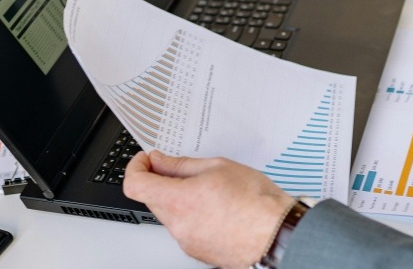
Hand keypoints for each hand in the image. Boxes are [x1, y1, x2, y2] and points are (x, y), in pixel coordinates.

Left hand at [123, 151, 293, 268]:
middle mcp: (178, 225)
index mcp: (178, 200)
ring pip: (170, 214)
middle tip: (181, 169)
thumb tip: (159, 161)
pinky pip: (184, 228)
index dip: (136, 167)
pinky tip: (215, 207)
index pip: (135, 185)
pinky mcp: (197, 251)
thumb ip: (180, 165)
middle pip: (152, 198)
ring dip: (179, 198)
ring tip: (209, 189)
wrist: (278, 234)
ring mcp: (186, 241)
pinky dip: (192, 215)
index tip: (147, 160)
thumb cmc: (256, 202)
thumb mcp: (217, 167)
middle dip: (161, 181)